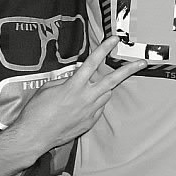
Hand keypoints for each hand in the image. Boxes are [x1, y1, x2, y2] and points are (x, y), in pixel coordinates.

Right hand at [9, 36, 145, 161]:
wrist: (34, 136)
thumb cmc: (36, 111)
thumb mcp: (48, 88)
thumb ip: (65, 80)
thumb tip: (73, 78)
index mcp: (74, 85)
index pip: (93, 62)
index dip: (104, 49)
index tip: (114, 40)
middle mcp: (86, 98)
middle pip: (112, 80)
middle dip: (129, 70)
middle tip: (142, 63)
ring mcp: (89, 111)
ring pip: (106, 94)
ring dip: (104, 88)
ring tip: (92, 87)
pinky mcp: (89, 122)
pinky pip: (98, 109)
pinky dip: (95, 103)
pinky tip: (83, 105)